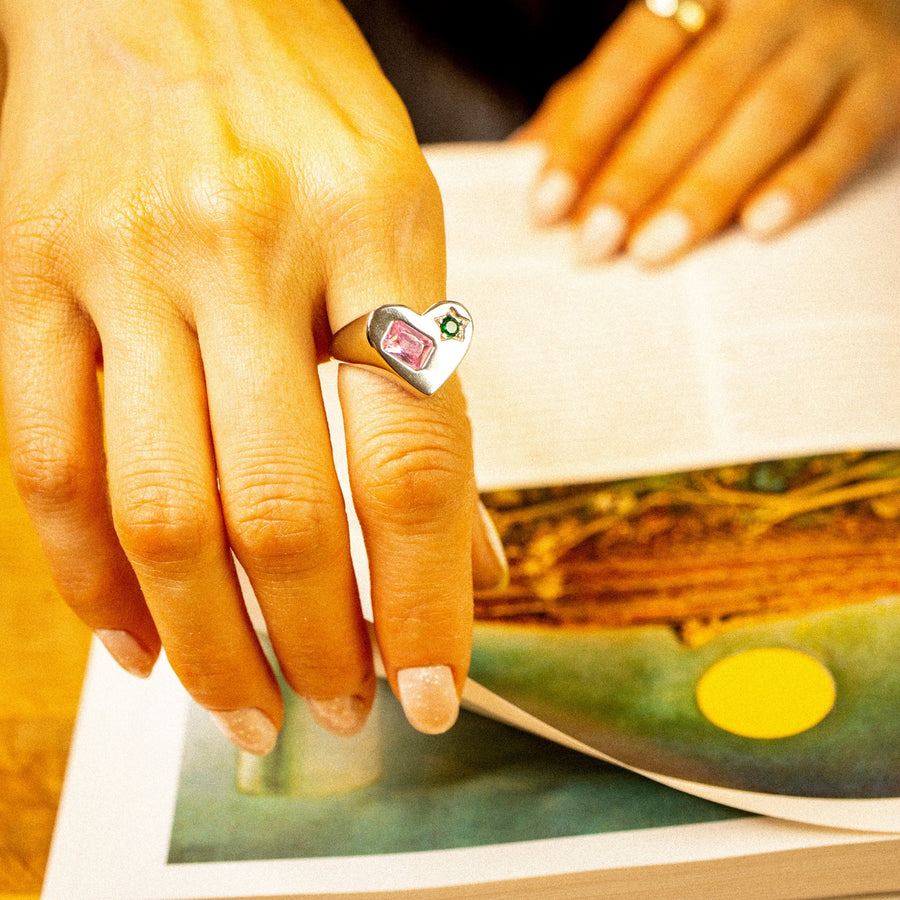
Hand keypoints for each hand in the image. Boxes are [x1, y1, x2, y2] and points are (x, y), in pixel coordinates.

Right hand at [0, 0, 506, 750]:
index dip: (426, 602)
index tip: (431, 694)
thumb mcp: (405, 222)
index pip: (412, 462)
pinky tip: (135, 644)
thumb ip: (431, 391)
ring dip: (207, 643)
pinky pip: (48, 464)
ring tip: (245, 710)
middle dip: (315, 645)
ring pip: (160, 510)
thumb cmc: (307, 113)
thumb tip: (469, 552)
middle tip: (339, 711)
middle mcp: (249, 252)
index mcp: (377, 230)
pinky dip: (91, 581)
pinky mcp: (27, 279)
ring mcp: (126, 267)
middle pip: (281, 511)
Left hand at [521, 0, 899, 264]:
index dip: (584, 136)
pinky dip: (802, 183)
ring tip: (654, 252)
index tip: (545, 208)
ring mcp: (833, 41)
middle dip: (637, 175)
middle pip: (695, 93)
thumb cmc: (736, 41)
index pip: (631, 62)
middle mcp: (768, 7)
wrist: (866, 0)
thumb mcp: (665, 53)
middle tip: (593, 246)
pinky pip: (844, 136)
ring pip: (767, 116)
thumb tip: (522, 159)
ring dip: (705, 190)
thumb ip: (596, 99)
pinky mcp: (885, 84)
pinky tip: (759, 228)